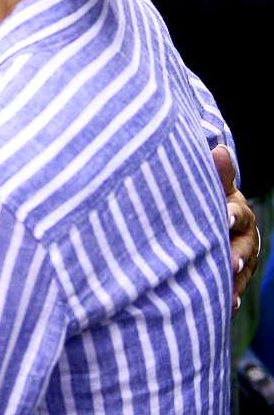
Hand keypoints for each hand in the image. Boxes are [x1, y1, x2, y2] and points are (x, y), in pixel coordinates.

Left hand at [213, 145, 259, 314]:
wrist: (218, 220)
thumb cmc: (212, 201)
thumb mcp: (215, 188)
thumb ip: (218, 175)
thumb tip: (220, 150)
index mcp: (239, 213)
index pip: (237, 213)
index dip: (232, 214)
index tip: (226, 216)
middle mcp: (245, 238)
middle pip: (244, 247)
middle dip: (237, 254)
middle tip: (230, 262)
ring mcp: (242, 259)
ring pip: (240, 272)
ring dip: (234, 282)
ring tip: (227, 295)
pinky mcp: (234, 277)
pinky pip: (232, 288)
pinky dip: (229, 297)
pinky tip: (224, 308)